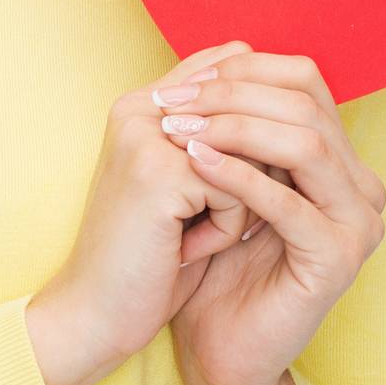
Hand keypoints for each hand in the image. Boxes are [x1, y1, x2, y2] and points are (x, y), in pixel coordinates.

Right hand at [26, 40, 260, 384]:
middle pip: (243, 112)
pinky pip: (236, 192)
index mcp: (140, 102)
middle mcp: (139, 107)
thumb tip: (291, 106)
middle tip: (211, 214)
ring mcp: (146, 136)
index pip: (224, 71)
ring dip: (237, 201)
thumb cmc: (146, 252)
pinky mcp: (160, 174)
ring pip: (246, 154)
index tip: (243, 174)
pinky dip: (224, 230)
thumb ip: (217, 138)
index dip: (249, 125)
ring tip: (193, 231)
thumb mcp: (182, 184)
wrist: (94, 314)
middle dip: (249, 170)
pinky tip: (183, 251)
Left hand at [155, 50, 385, 384]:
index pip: (303, 80)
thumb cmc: (215, 258)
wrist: (217, 345)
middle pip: (304, 104)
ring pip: (304, 143)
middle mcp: (362, 184)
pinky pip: (288, 202)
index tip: (176, 82)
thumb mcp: (225, 174)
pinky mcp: (338, 259)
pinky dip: (237, 176)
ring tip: (178, 127)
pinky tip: (195, 162)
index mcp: (340, 157)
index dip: (240, 72)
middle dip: (231, 94)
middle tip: (171, 101)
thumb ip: (237, 120)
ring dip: (234, 127)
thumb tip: (225, 47)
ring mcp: (357, 222)